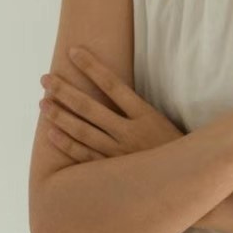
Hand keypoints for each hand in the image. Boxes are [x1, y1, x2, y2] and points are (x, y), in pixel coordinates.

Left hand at [38, 46, 184, 162]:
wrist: (189, 181)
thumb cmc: (175, 148)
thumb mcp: (164, 123)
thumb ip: (139, 109)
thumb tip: (114, 88)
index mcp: (146, 116)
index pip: (113, 84)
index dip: (91, 67)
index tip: (73, 51)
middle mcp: (130, 133)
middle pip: (89, 107)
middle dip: (64, 91)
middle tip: (45, 78)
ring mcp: (120, 154)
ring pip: (82, 131)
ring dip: (60, 116)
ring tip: (43, 102)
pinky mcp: (114, 172)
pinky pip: (84, 156)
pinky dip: (66, 144)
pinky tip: (51, 133)